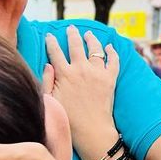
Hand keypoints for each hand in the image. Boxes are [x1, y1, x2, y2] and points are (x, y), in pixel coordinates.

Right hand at [43, 27, 121, 159]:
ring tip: (89, 34)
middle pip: (75, 45)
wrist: (91, 130)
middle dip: (72, 34)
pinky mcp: (110, 79)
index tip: (50, 36)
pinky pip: (113, 61)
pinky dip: (112, 52)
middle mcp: (81, 69)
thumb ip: (46, 80)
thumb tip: (48, 64)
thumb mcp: (50, 100)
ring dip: (91, 39)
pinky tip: (110, 47)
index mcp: (64, 74)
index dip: (51, 42)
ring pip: (95, 48)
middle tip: (70, 29)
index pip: (55, 51)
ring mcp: (97, 73)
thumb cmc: (68, 118)